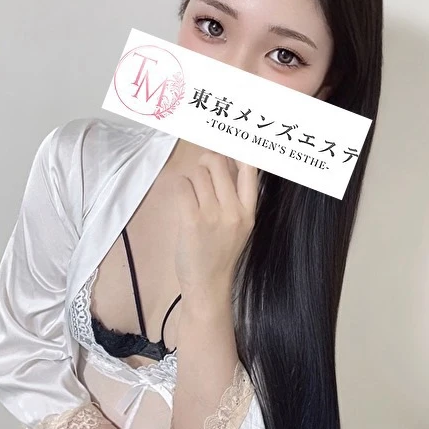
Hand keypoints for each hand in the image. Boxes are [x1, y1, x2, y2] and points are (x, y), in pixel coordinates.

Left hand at [174, 151, 258, 296]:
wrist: (208, 285)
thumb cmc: (220, 254)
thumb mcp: (239, 226)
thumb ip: (235, 197)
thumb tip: (224, 161)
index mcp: (249, 211)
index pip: (250, 169)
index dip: (239, 151)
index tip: (230, 143)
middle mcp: (234, 211)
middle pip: (217, 162)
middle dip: (205, 163)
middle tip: (202, 174)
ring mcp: (213, 215)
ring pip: (197, 173)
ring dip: (190, 179)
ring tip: (192, 197)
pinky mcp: (192, 221)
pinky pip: (181, 186)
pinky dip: (179, 189)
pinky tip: (182, 203)